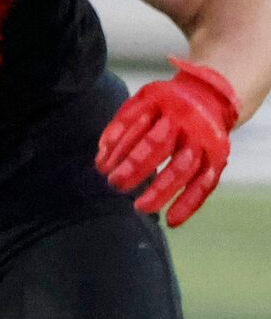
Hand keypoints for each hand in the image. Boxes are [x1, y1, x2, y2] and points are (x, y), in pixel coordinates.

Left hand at [98, 57, 238, 227]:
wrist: (210, 97)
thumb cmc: (165, 105)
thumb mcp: (142, 102)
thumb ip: (120, 127)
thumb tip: (101, 161)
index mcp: (167, 103)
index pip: (139, 128)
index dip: (119, 149)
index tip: (102, 169)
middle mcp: (189, 122)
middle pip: (160, 146)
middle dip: (136, 167)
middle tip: (115, 185)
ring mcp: (206, 142)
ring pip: (184, 168)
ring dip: (161, 190)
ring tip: (140, 208)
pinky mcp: (218, 160)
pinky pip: (205, 184)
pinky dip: (189, 203)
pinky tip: (172, 221)